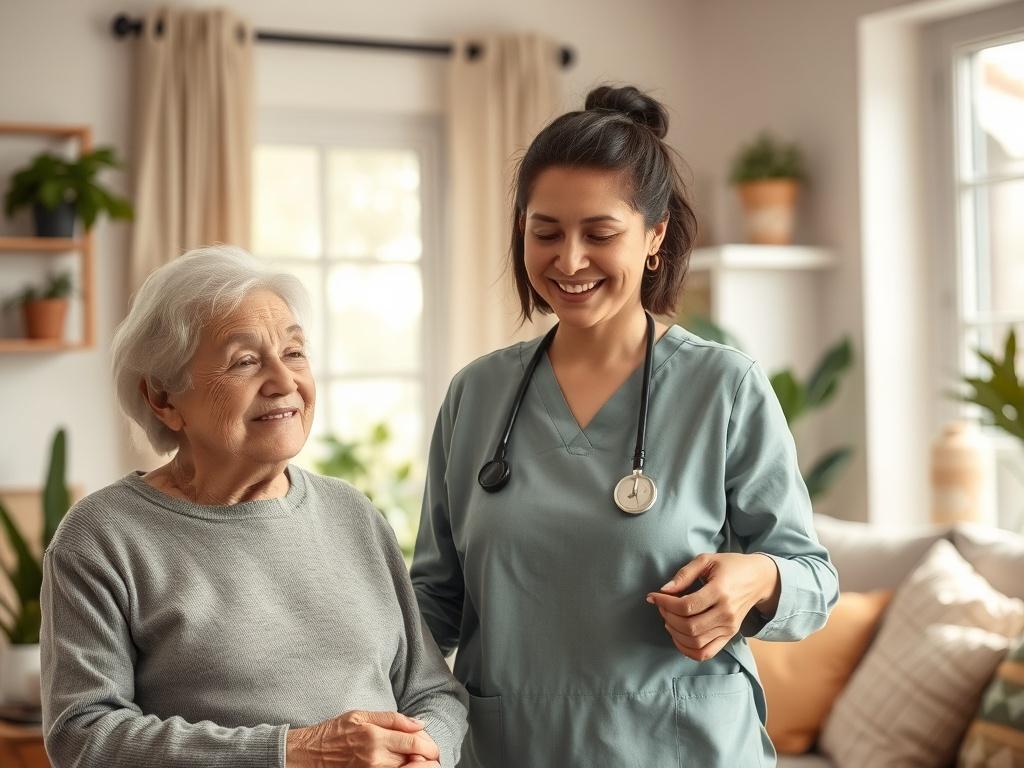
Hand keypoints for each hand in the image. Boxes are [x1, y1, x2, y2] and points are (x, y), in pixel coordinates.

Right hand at [286, 710, 439, 767]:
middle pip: (415, 762)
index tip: (432, 746)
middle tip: (430, 757)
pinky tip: (402, 767)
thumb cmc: (332, 733)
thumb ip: (393, 719)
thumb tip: (419, 723)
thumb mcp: (360, 716)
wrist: (306, 756)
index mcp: (375, 737)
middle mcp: (375, 759)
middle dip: (427, 759)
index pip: (416, 744)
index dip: (430, 746)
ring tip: (418, 762)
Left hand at [646, 552, 779, 660]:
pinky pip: (706, 653)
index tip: (654, 596)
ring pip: (695, 642)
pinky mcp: (729, 636)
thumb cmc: (731, 566)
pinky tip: (677, 637)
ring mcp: (729, 627)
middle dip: (668, 617)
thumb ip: (684, 574)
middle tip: (661, 606)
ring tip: (668, 619)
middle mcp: (726, 613)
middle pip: (689, 626)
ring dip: (675, 633)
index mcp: (720, 591)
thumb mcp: (707, 560)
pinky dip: (687, 650)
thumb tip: (664, 590)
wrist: (759, 579)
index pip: (686, 606)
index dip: (665, 603)